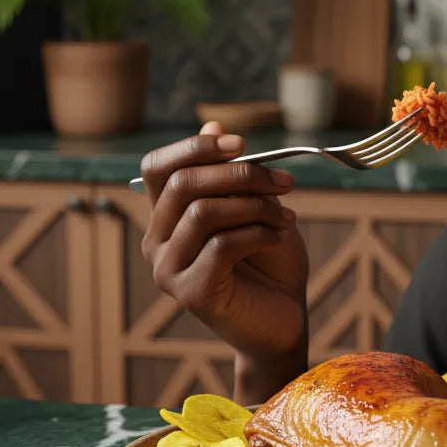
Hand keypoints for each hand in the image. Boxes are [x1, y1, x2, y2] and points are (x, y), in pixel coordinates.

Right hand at [139, 122, 308, 399]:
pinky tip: (282, 236)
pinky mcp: (191, 293)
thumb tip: (213, 125)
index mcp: (166, 216)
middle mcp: (157, 242)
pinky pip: (222, 246)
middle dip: (240, 175)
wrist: (282, 321)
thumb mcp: (255, 208)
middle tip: (285, 182)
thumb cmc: (270, 263)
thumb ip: (231, 174)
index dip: (195, 147)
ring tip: (289, 217)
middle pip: (183, 185)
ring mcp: (168, 270)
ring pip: (204, 213)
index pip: (158, 167)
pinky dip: (259, 233)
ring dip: (257, 206)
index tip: (240, 143)